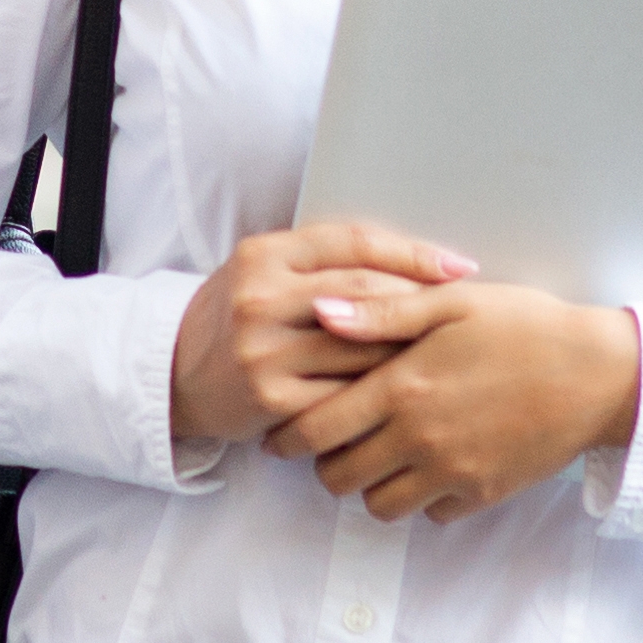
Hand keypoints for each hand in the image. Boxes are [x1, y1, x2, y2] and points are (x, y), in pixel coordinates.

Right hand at [171, 220, 474, 449]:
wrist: (176, 376)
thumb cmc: (237, 319)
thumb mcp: (265, 273)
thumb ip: (324, 262)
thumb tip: (415, 261)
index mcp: (263, 255)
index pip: (354, 243)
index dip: (414, 254)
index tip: (460, 267)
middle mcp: (260, 298)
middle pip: (366, 291)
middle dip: (423, 301)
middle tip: (467, 311)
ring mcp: (264, 351)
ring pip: (363, 346)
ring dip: (410, 350)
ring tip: (449, 351)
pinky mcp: (272, 399)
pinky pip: (346, 394)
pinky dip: (381, 392)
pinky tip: (409, 392)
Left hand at [264, 280, 642, 522]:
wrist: (599, 372)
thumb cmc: (524, 325)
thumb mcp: (450, 303)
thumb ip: (380, 311)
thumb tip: (317, 312)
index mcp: (402, 387)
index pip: (315, 429)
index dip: (286, 437)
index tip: (279, 435)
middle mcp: (420, 438)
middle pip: (338, 477)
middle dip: (324, 464)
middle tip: (332, 445)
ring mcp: (453, 472)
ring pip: (379, 506)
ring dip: (369, 485)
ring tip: (379, 456)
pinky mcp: (484, 493)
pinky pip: (430, 514)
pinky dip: (420, 498)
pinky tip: (428, 466)